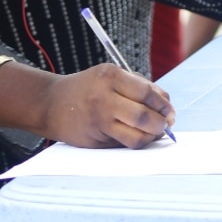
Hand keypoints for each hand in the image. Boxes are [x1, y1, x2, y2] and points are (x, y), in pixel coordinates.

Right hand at [42, 64, 174, 148]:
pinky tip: (137, 135)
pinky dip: (135, 142)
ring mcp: (98, 121)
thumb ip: (139, 86)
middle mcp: (103, 98)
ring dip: (151, 137)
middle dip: (161, 123)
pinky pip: (123, 145)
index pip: (147, 93)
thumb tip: (167, 105)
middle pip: (143, 116)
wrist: (51, 103)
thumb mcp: (111, 76)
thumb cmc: (88, 88)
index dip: (164, 105)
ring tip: (154, 132)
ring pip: (136, 137)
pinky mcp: (94, 140)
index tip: (170, 111)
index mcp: (111, 76)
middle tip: (166, 124)